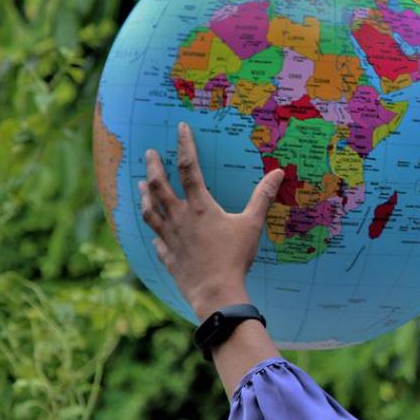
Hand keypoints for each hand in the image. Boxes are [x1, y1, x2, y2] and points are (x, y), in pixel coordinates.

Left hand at [141, 122, 284, 319]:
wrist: (215, 291)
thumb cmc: (235, 257)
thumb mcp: (252, 225)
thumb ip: (262, 197)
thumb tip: (278, 174)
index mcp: (200, 206)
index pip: (190, 168)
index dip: (185, 145)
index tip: (180, 128)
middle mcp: (180, 218)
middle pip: (160, 185)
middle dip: (154, 166)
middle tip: (150, 153)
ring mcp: (170, 237)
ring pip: (151, 210)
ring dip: (146, 195)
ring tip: (141, 185)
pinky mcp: (168, 256)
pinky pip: (157, 241)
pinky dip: (155, 233)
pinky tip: (155, 233)